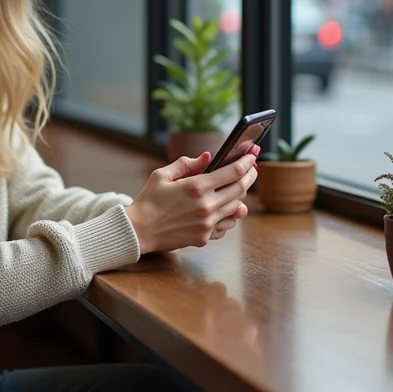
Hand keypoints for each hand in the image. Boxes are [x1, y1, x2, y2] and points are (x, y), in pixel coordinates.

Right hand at [124, 146, 258, 254]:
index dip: (246, 161)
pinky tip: (229, 207)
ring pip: (237, 207)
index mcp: (196, 187)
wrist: (139, 231)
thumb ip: (187, 164)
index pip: (233, 171)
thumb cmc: (149, 200)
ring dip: (242, 195)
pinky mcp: (204, 237)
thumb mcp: (162, 175)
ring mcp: (207, 224)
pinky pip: (226, 225)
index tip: (252, 154)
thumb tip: (208, 157)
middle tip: (253, 168)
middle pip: (241, 188)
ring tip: (241, 185)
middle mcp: (206, 206)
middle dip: (250, 175)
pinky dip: (231, 215)